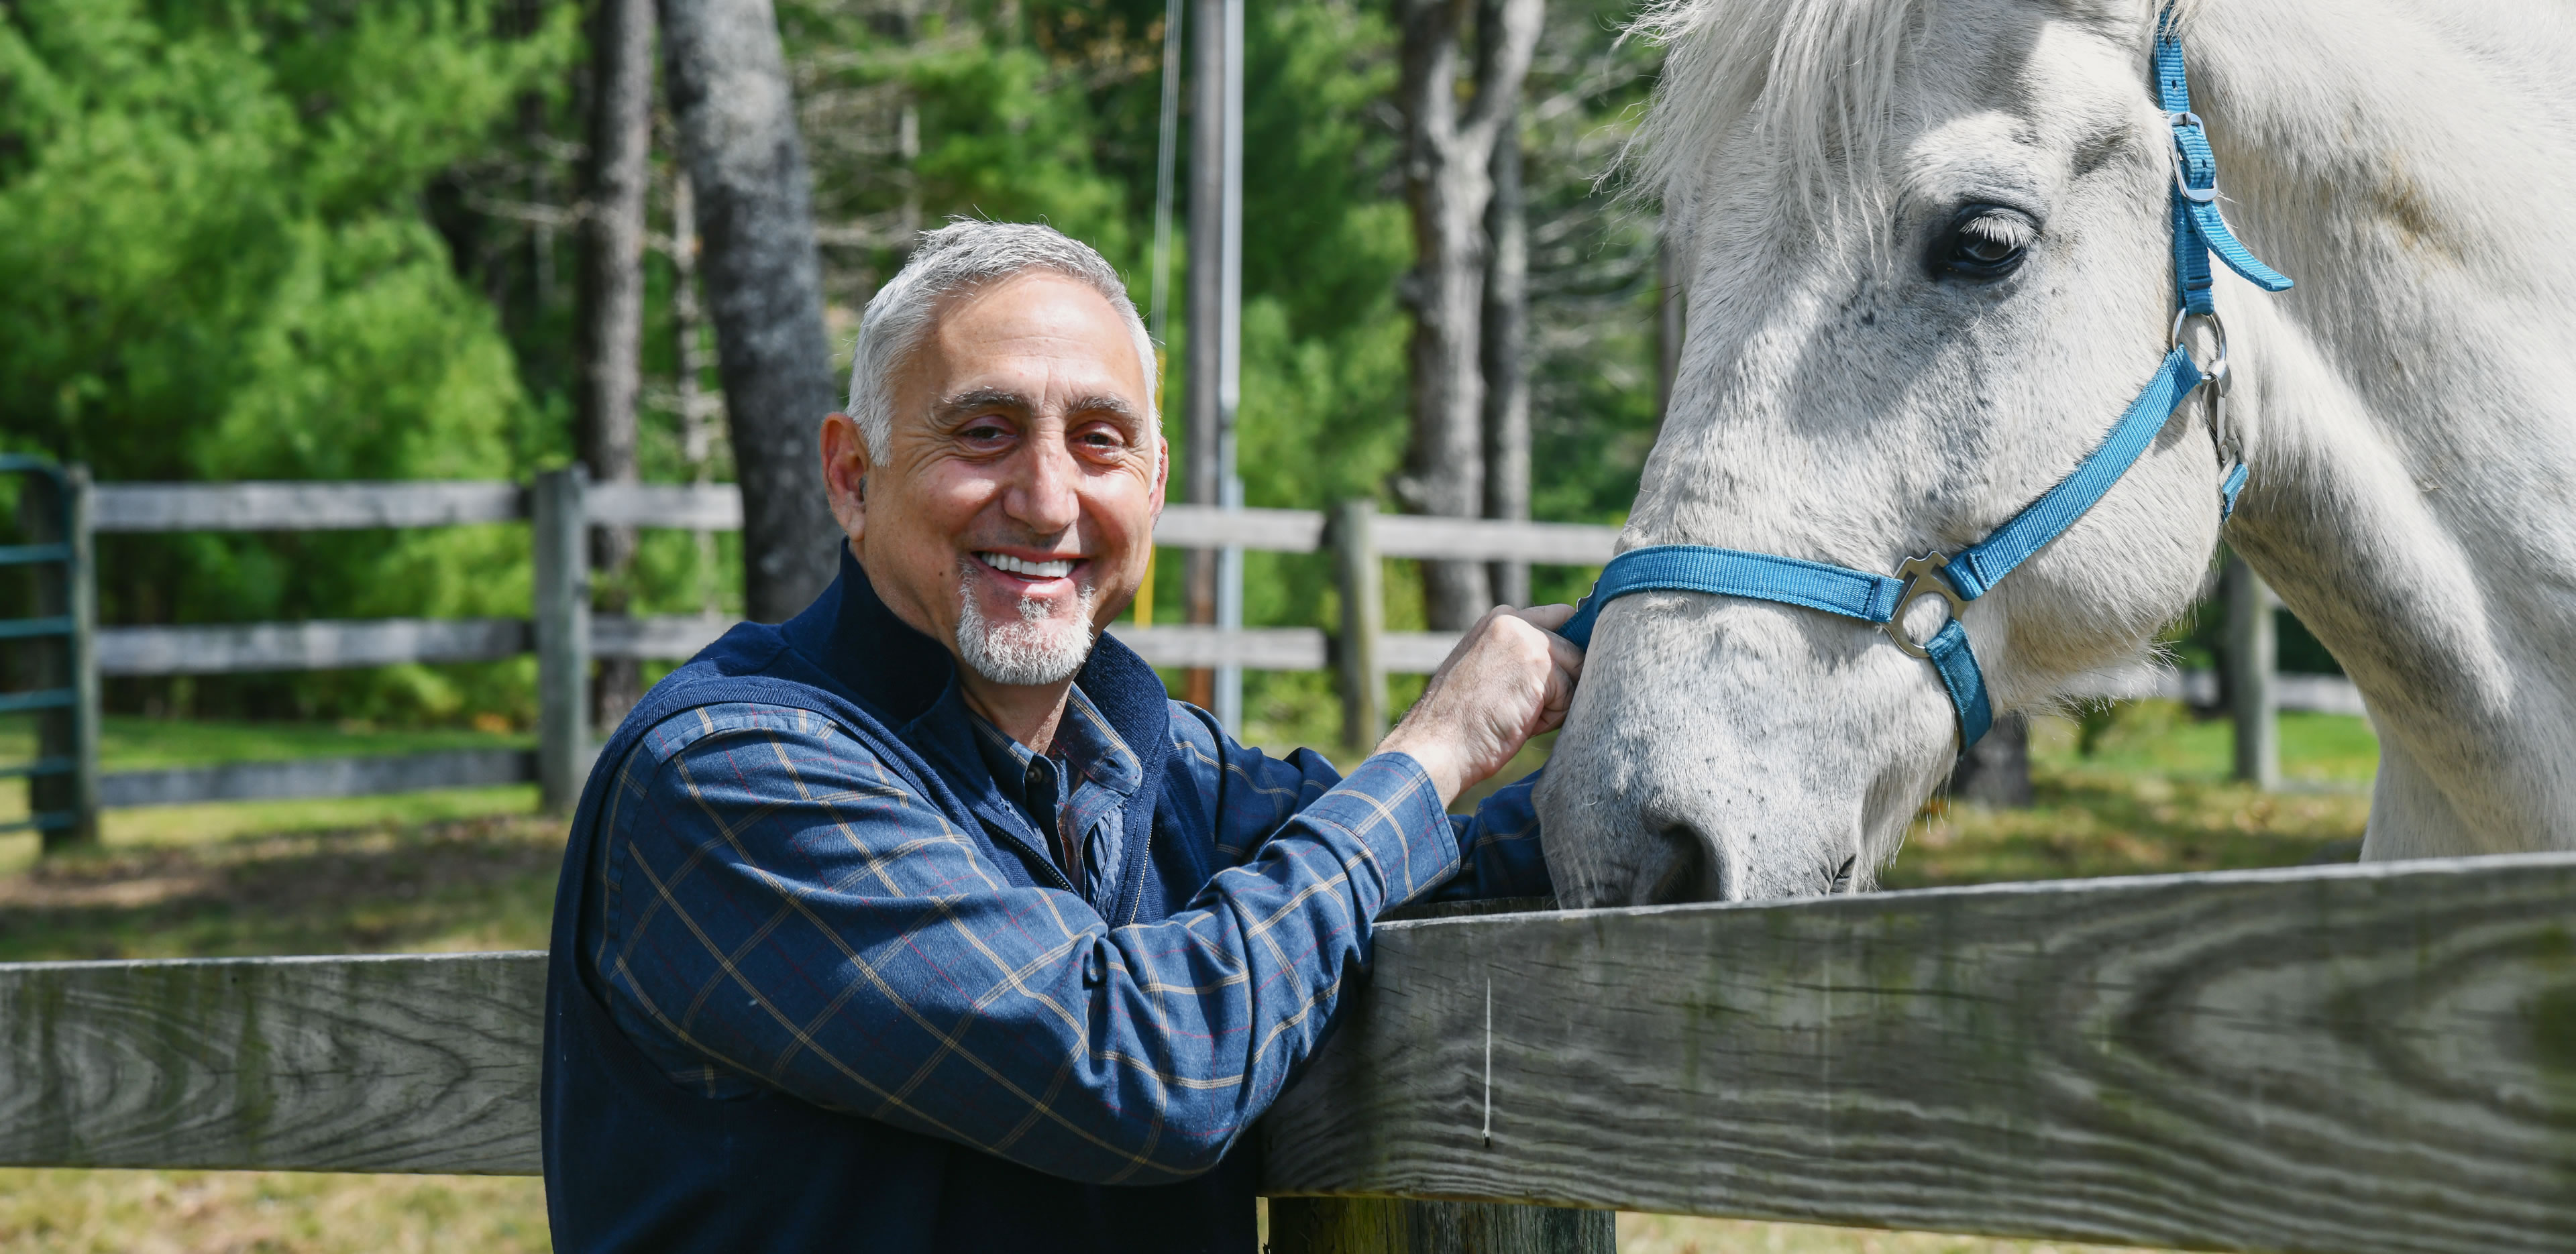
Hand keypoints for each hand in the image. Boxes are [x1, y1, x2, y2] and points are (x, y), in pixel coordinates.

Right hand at [1377, 604, 1584, 806]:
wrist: (1437, 743)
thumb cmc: (1460, 722)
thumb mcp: (1489, 671)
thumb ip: (1521, 656)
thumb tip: (1571, 662)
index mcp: (1499, 620)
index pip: (1559, 618)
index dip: (1566, 651)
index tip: (1554, 681)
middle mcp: (1513, 619)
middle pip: (1575, 646)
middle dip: (1566, 678)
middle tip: (1529, 704)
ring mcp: (1526, 639)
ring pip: (1576, 671)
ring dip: (1557, 702)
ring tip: (1518, 714)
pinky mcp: (1539, 663)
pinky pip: (1571, 694)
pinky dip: (1552, 718)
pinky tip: (1520, 722)